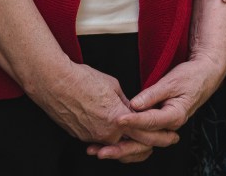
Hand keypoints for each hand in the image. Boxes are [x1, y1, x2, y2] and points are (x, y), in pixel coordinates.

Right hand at [28, 60, 151, 145]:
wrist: (55, 83)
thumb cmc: (84, 80)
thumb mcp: (114, 86)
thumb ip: (126, 102)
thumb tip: (132, 110)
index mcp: (118, 119)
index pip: (145, 133)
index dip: (159, 135)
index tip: (170, 134)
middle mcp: (106, 133)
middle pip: (132, 145)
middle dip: (147, 144)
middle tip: (161, 140)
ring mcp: (92, 137)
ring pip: (116, 145)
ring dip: (127, 144)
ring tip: (139, 139)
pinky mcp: (81, 137)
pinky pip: (100, 141)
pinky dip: (109, 140)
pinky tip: (115, 134)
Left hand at [87, 53, 225, 160]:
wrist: (205, 77)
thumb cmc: (190, 77)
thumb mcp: (172, 81)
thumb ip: (152, 94)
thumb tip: (134, 104)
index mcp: (175, 116)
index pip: (150, 121)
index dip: (132, 121)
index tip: (116, 119)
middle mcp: (169, 126)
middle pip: (143, 141)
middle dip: (121, 147)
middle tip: (101, 149)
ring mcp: (163, 127)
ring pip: (140, 143)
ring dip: (120, 148)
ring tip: (98, 150)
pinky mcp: (158, 124)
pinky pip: (141, 136)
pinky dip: (125, 140)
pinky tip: (108, 142)